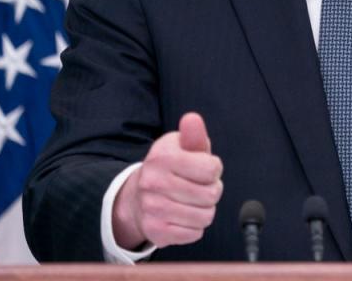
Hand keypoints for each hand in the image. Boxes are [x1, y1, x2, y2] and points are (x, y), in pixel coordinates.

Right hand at [112, 112, 223, 248]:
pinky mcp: (155, 231)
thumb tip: (192, 119)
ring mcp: (152, 208)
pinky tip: (183, 215)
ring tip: (192, 201)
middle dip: (211, 191)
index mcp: (162, 157)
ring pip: (205, 216)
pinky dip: (194, 226)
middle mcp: (153, 182)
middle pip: (211, 194)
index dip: (214, 169)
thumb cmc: (170, 167)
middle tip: (199, 186)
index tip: (204, 168)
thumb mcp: (181, 146)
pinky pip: (194, 233)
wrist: (137, 196)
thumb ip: (193, 134)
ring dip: (204, 210)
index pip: (211, 169)